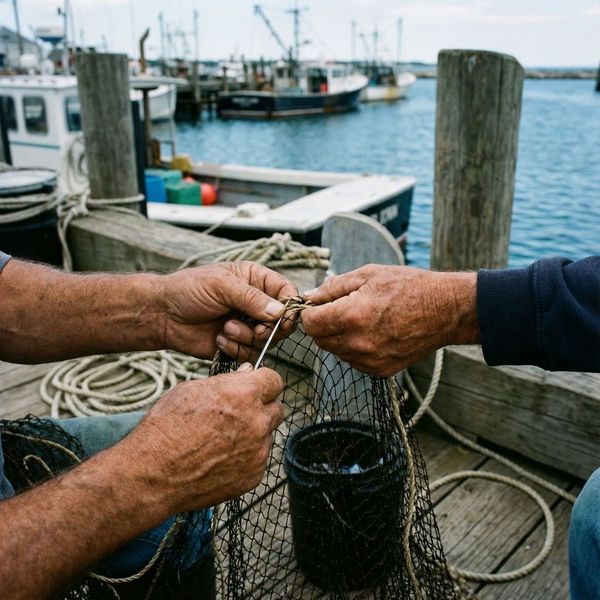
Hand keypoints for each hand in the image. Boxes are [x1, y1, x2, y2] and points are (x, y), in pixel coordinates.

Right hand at [123, 364, 283, 511]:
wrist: (152, 475)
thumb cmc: (165, 428)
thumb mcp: (191, 390)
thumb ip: (227, 381)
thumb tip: (247, 373)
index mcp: (243, 395)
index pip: (274, 380)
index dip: (264, 382)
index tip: (256, 387)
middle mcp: (256, 423)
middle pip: (276, 408)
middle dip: (261, 408)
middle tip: (239, 413)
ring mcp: (257, 452)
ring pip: (268, 435)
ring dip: (254, 433)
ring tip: (222, 439)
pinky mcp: (253, 475)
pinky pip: (259, 459)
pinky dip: (246, 457)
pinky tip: (220, 458)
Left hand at [159, 262, 296, 359]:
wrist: (163, 316)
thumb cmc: (188, 290)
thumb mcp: (221, 286)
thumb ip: (251, 298)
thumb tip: (280, 311)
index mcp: (256, 281)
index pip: (286, 292)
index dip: (289, 306)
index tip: (282, 317)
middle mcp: (256, 303)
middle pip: (283, 321)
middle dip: (268, 328)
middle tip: (256, 329)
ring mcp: (248, 325)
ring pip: (268, 340)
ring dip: (248, 338)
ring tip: (225, 329)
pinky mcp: (238, 344)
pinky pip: (251, 353)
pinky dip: (237, 349)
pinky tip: (220, 340)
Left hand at [301, 264, 478, 375]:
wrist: (444, 310)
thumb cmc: (407, 286)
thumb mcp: (367, 275)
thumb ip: (332, 288)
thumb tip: (308, 297)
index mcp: (352, 316)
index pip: (310, 324)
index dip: (309, 314)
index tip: (318, 306)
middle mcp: (359, 342)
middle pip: (320, 340)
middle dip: (322, 325)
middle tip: (338, 310)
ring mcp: (370, 360)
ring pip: (336, 352)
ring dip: (339, 337)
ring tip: (360, 319)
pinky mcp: (381, 370)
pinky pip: (354, 361)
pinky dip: (355, 349)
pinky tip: (372, 332)